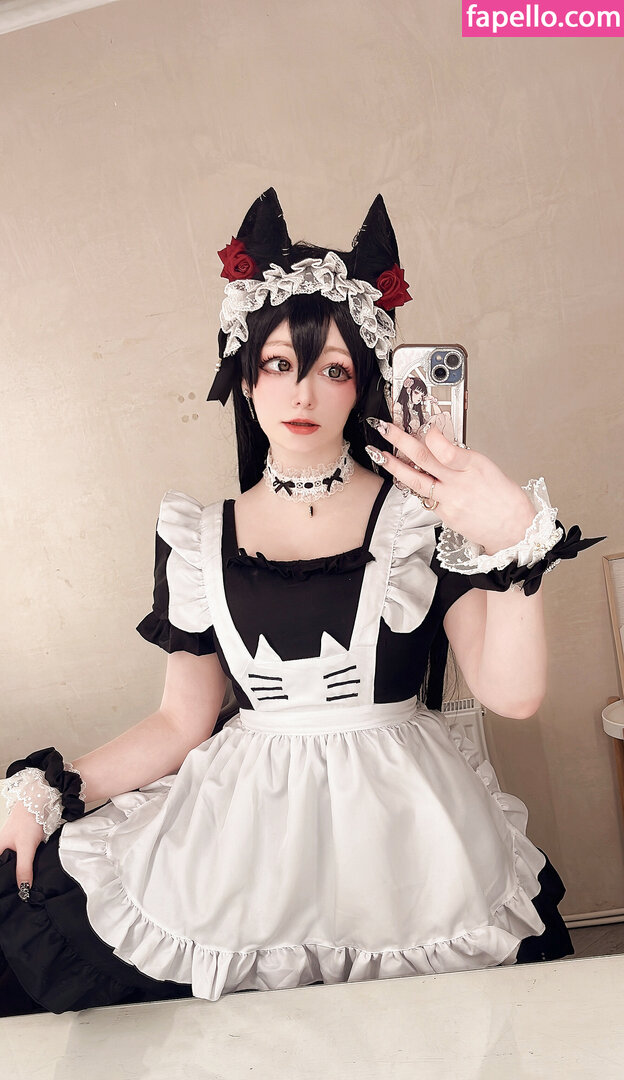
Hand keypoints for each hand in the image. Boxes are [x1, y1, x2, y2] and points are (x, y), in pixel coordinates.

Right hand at [0, 801, 44, 889]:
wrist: (40, 802)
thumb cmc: (28, 819)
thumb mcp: (26, 847)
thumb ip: (23, 868)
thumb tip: (23, 889)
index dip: (3, 884)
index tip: (8, 895)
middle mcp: (1, 849)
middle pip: (5, 870)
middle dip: (10, 881)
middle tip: (20, 895)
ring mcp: (11, 847)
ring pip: (12, 867)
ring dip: (18, 876)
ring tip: (25, 889)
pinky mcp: (21, 846)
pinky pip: (21, 861)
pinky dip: (24, 868)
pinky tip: (30, 875)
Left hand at [366, 419, 534, 553]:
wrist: (513, 529)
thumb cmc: (504, 498)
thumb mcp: (488, 467)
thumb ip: (460, 457)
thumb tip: (438, 444)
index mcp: (475, 466)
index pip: (448, 451)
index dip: (432, 439)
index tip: (425, 428)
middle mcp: (460, 484)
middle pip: (425, 460)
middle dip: (401, 442)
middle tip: (386, 429)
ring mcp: (450, 501)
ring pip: (416, 481)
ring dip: (394, 466)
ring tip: (380, 454)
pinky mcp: (444, 515)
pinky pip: (424, 497)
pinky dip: (414, 485)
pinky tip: (405, 477)